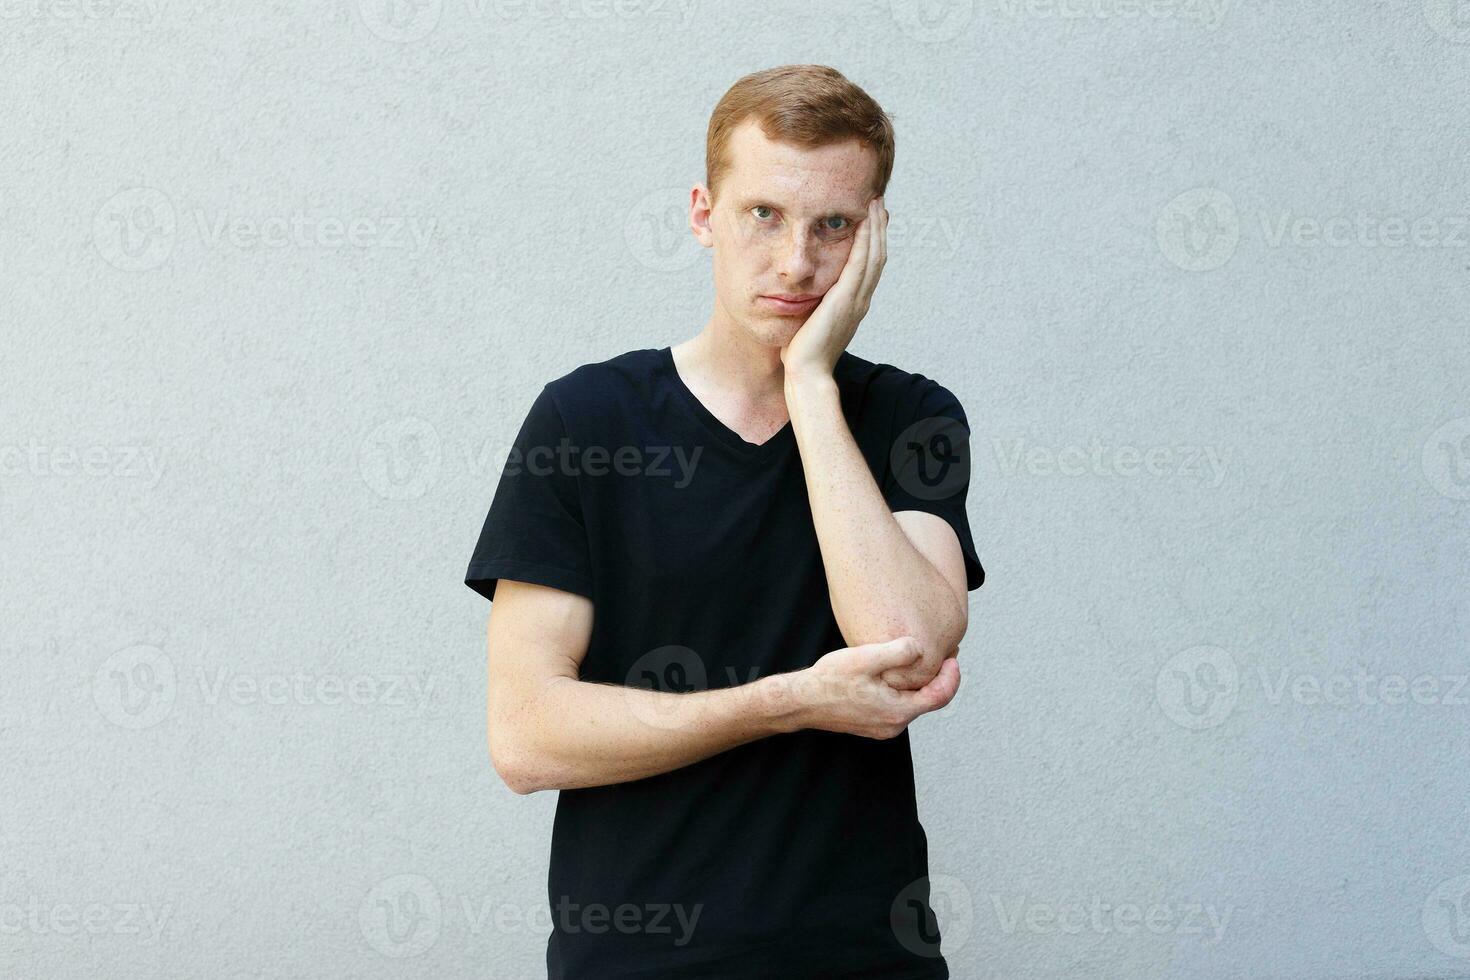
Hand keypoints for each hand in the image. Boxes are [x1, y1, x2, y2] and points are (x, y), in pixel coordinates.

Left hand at [779, 196, 887, 381]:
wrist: (806, 373)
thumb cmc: (802, 353)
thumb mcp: (811, 321)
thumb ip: (814, 305)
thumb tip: (804, 293)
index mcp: (853, 304)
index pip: (869, 266)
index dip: (873, 241)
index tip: (871, 219)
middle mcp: (860, 300)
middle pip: (877, 256)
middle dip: (878, 227)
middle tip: (879, 202)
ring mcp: (856, 300)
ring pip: (873, 256)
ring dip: (875, 227)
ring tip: (875, 204)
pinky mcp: (845, 300)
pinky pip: (860, 264)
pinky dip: (865, 242)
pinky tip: (864, 223)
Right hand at [781, 636, 960, 738]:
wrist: (801, 701)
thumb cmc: (830, 680)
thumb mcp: (866, 659)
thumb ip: (898, 652)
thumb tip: (921, 647)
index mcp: (898, 712)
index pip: (941, 696)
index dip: (952, 675)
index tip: (953, 656)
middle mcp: (894, 726)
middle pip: (929, 701)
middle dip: (939, 677)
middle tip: (943, 653)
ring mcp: (882, 728)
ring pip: (912, 704)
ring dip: (920, 683)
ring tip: (919, 660)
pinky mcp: (872, 724)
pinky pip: (897, 706)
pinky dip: (904, 690)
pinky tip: (895, 672)